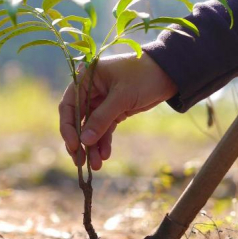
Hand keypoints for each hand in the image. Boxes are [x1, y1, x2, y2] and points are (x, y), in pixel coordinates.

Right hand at [59, 52, 177, 169]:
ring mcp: (102, 102)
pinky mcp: (114, 111)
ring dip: (92, 146)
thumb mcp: (122, 97)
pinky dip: (104, 142)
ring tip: (96, 165)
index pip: (69, 105)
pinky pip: (105, 129)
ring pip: (92, 128)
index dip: (68, 127)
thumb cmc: (143, 76)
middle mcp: (91, 90)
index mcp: (86, 79)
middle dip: (80, 141)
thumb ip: (102, 118)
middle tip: (80, 162)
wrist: (169, 74)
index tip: (74, 145)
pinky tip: (105, 155)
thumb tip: (84, 141)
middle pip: (78, 120)